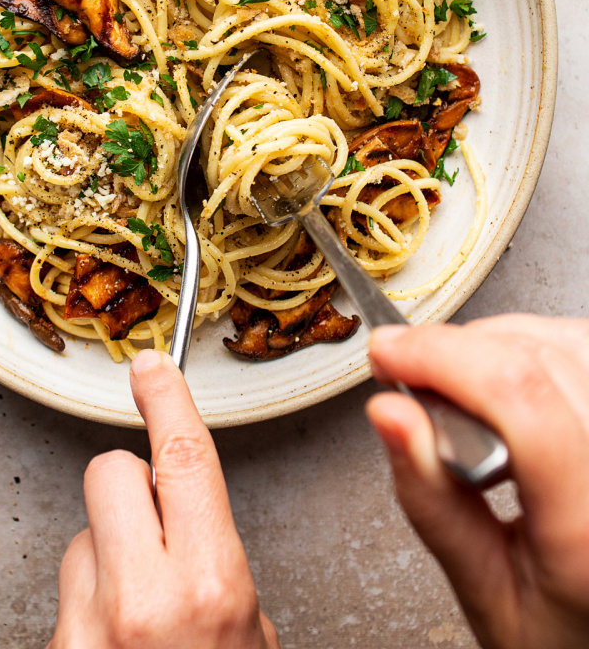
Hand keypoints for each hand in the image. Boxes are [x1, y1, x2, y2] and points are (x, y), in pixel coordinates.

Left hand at [49, 350, 278, 648]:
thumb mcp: (249, 625)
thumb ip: (217, 559)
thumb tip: (188, 514)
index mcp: (209, 584)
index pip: (183, 457)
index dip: (166, 400)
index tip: (152, 368)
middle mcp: (143, 601)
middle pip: (110, 472)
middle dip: (128, 486)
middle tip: (151, 532)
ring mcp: (88, 627)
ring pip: (81, 538)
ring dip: (106, 562)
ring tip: (138, 614)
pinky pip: (66, 594)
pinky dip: (89, 611)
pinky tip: (115, 643)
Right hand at [366, 315, 588, 648]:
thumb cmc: (573, 640)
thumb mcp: (490, 599)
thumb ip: (435, 504)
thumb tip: (390, 413)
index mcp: (588, 526)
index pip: (518, 395)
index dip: (440, 354)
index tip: (387, 354)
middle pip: (535, 356)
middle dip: (453, 350)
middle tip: (408, 376)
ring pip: (564, 337)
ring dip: (497, 346)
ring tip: (465, 398)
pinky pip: (584, 349)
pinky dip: (538, 351)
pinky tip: (513, 393)